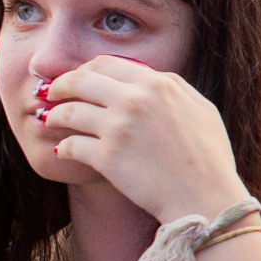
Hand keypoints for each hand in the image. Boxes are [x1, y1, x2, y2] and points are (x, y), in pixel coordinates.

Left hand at [42, 58, 249, 223]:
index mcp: (160, 84)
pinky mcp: (106, 157)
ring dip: (55, 115)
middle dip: (59, 85)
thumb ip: (175, 89)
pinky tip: (63, 150)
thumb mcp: (202, 110)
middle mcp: (136, 99)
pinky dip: (62, 147)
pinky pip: (69, 145)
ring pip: (68, 111)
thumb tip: (150, 79)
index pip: (107, 63)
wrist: (205, 197)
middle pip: (80, 80)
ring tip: (50, 121)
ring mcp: (119, 127)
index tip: (76, 80)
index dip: (84, 70)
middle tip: (50, 94)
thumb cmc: (210, 157)